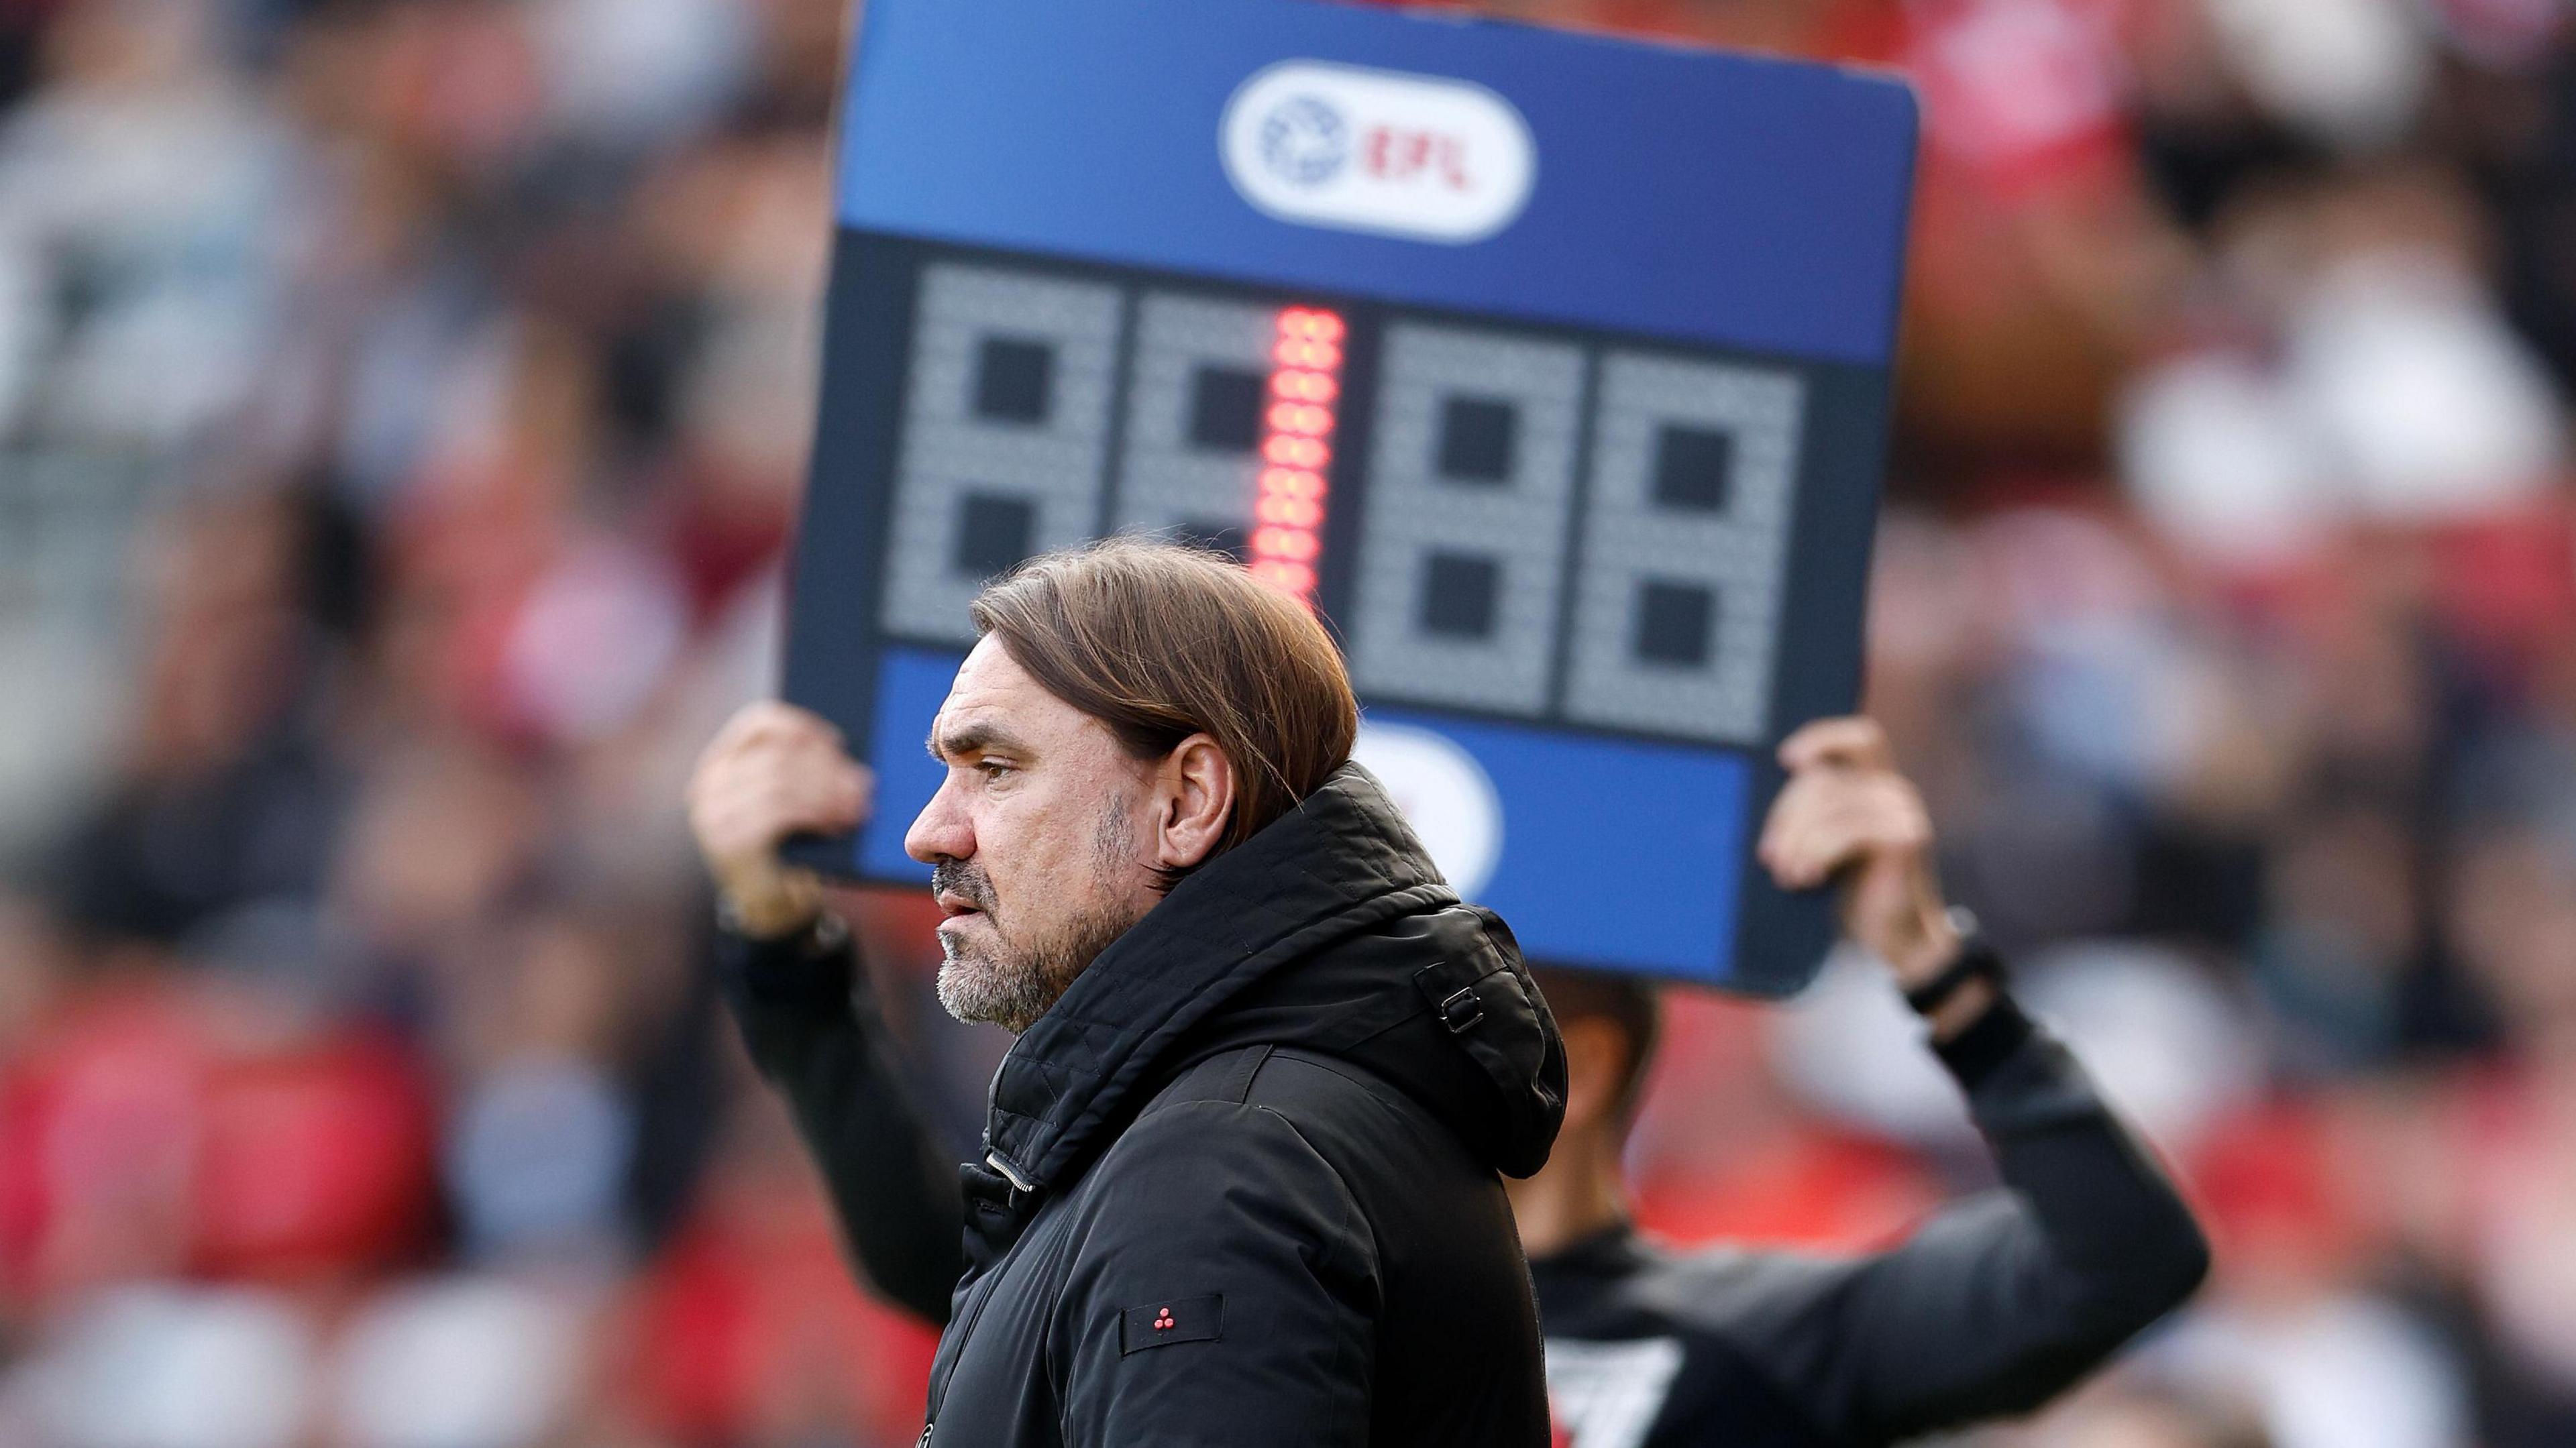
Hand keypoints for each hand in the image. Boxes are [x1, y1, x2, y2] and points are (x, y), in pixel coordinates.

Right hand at [686, 702, 872, 938]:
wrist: (769, 907)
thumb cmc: (788, 846)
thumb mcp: (792, 801)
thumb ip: (802, 770)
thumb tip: (846, 751)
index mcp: (722, 760)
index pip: (759, 722)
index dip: (804, 727)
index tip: (838, 744)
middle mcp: (709, 781)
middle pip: (778, 753)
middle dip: (827, 768)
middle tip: (863, 785)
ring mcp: (713, 812)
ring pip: (780, 780)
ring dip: (827, 792)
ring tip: (856, 808)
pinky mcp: (727, 841)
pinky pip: (778, 811)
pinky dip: (815, 813)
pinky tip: (837, 825)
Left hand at [1757, 717, 1960, 988]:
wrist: (1891, 938)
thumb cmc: (1851, 892)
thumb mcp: (1825, 845)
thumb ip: (1813, 814)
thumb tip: (1770, 804)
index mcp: (1876, 785)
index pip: (1860, 737)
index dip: (1823, 737)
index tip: (1786, 760)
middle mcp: (1894, 791)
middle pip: (1824, 780)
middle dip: (1786, 817)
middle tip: (1770, 856)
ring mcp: (1903, 812)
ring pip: (1830, 805)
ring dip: (1798, 841)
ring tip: (1786, 874)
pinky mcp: (1905, 838)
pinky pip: (1847, 829)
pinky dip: (1818, 852)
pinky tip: (1808, 877)